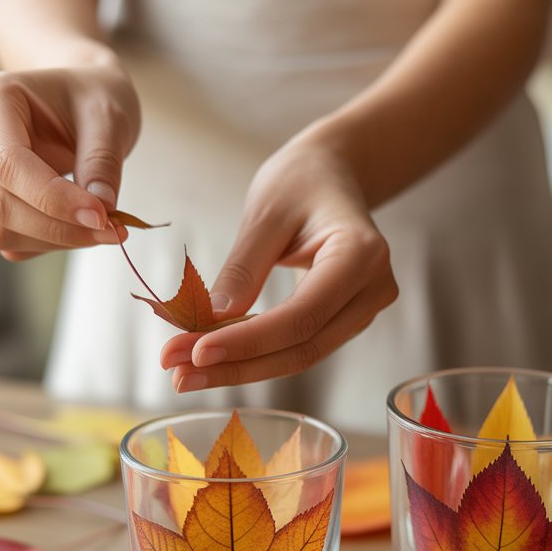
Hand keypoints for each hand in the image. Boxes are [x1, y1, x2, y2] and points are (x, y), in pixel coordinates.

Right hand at [0, 63, 140, 259]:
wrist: (74, 103)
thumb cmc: (87, 100)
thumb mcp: (109, 115)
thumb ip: (102, 160)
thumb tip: (101, 209)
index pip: (7, 164)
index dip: (54, 198)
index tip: (104, 215)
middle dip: (59, 227)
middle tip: (114, 230)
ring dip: (56, 240)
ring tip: (101, 225)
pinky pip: (8, 243)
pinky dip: (48, 243)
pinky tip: (76, 223)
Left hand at [161, 131, 398, 390]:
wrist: (332, 175)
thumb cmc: (301, 181)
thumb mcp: (265, 212)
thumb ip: (243, 269)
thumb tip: (210, 325)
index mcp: (361, 254)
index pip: (302, 316)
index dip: (248, 341)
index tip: (195, 353)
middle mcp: (373, 289)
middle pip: (302, 346)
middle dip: (236, 365)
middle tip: (177, 376)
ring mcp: (365, 308)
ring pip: (301, 355)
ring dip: (241, 368)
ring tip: (185, 374)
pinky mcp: (347, 319)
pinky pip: (301, 345)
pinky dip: (256, 355)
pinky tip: (214, 360)